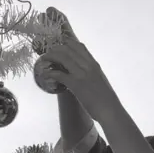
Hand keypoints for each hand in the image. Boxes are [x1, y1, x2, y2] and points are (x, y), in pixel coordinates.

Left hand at [38, 7, 118, 121]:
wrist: (109, 109)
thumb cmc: (106, 98)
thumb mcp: (100, 80)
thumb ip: (91, 73)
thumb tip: (82, 73)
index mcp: (94, 64)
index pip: (80, 47)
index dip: (68, 43)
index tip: (60, 44)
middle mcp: (88, 66)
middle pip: (69, 50)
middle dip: (56, 49)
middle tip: (48, 52)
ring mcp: (82, 74)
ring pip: (63, 58)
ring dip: (51, 57)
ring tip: (44, 59)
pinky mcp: (76, 85)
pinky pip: (60, 74)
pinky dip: (50, 73)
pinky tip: (45, 74)